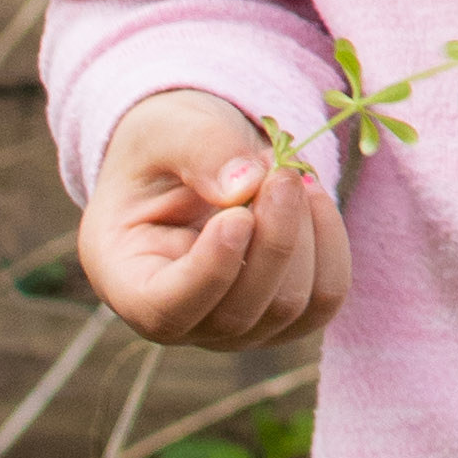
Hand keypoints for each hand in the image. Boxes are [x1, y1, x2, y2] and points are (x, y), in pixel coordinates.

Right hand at [79, 90, 351, 349]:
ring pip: (290, 307)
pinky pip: (325, 297)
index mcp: (127, 280)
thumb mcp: (167, 128)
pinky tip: (313, 198)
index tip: (238, 215)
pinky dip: (331, 243)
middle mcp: (180, 321)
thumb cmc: (166, 145)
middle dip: (274, 237)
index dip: (211, 270)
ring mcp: (235, 328)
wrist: (196, 156)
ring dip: (305, 233)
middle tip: (281, 169)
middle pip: (240, 312)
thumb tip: (247, 185)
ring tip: (290, 174)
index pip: (167, 309)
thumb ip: (199, 150)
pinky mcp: (284, 317)